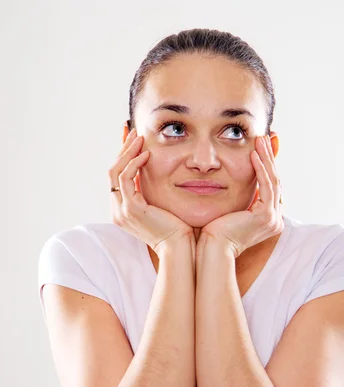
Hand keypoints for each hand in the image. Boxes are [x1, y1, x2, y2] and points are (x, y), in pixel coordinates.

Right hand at [109, 128, 193, 255]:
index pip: (116, 177)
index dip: (122, 156)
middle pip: (112, 171)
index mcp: (122, 210)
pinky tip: (146, 154)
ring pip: (115, 172)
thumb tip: (152, 171)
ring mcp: (121, 211)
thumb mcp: (159, 205)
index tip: (131, 139)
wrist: (179, 247)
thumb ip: (151, 191)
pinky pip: (126, 178)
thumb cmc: (176, 228)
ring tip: (140, 137)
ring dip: (127, 152)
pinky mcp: (131, 209)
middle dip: (123, 149)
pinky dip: (134, 163)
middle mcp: (117, 210)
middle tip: (133, 131)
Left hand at [198, 135, 283, 257]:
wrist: (212, 248)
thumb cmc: (215, 232)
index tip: (260, 147)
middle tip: (263, 137)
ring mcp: (273, 219)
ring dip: (266, 158)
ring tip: (259, 140)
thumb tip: (236, 181)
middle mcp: (275, 220)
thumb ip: (239, 198)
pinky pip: (266, 186)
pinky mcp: (266, 216)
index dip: (266, 165)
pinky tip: (254, 154)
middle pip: (274, 181)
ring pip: (272, 181)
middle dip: (269, 158)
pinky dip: (260, 169)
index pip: (270, 187)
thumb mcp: (231, 209)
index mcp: (269, 220)